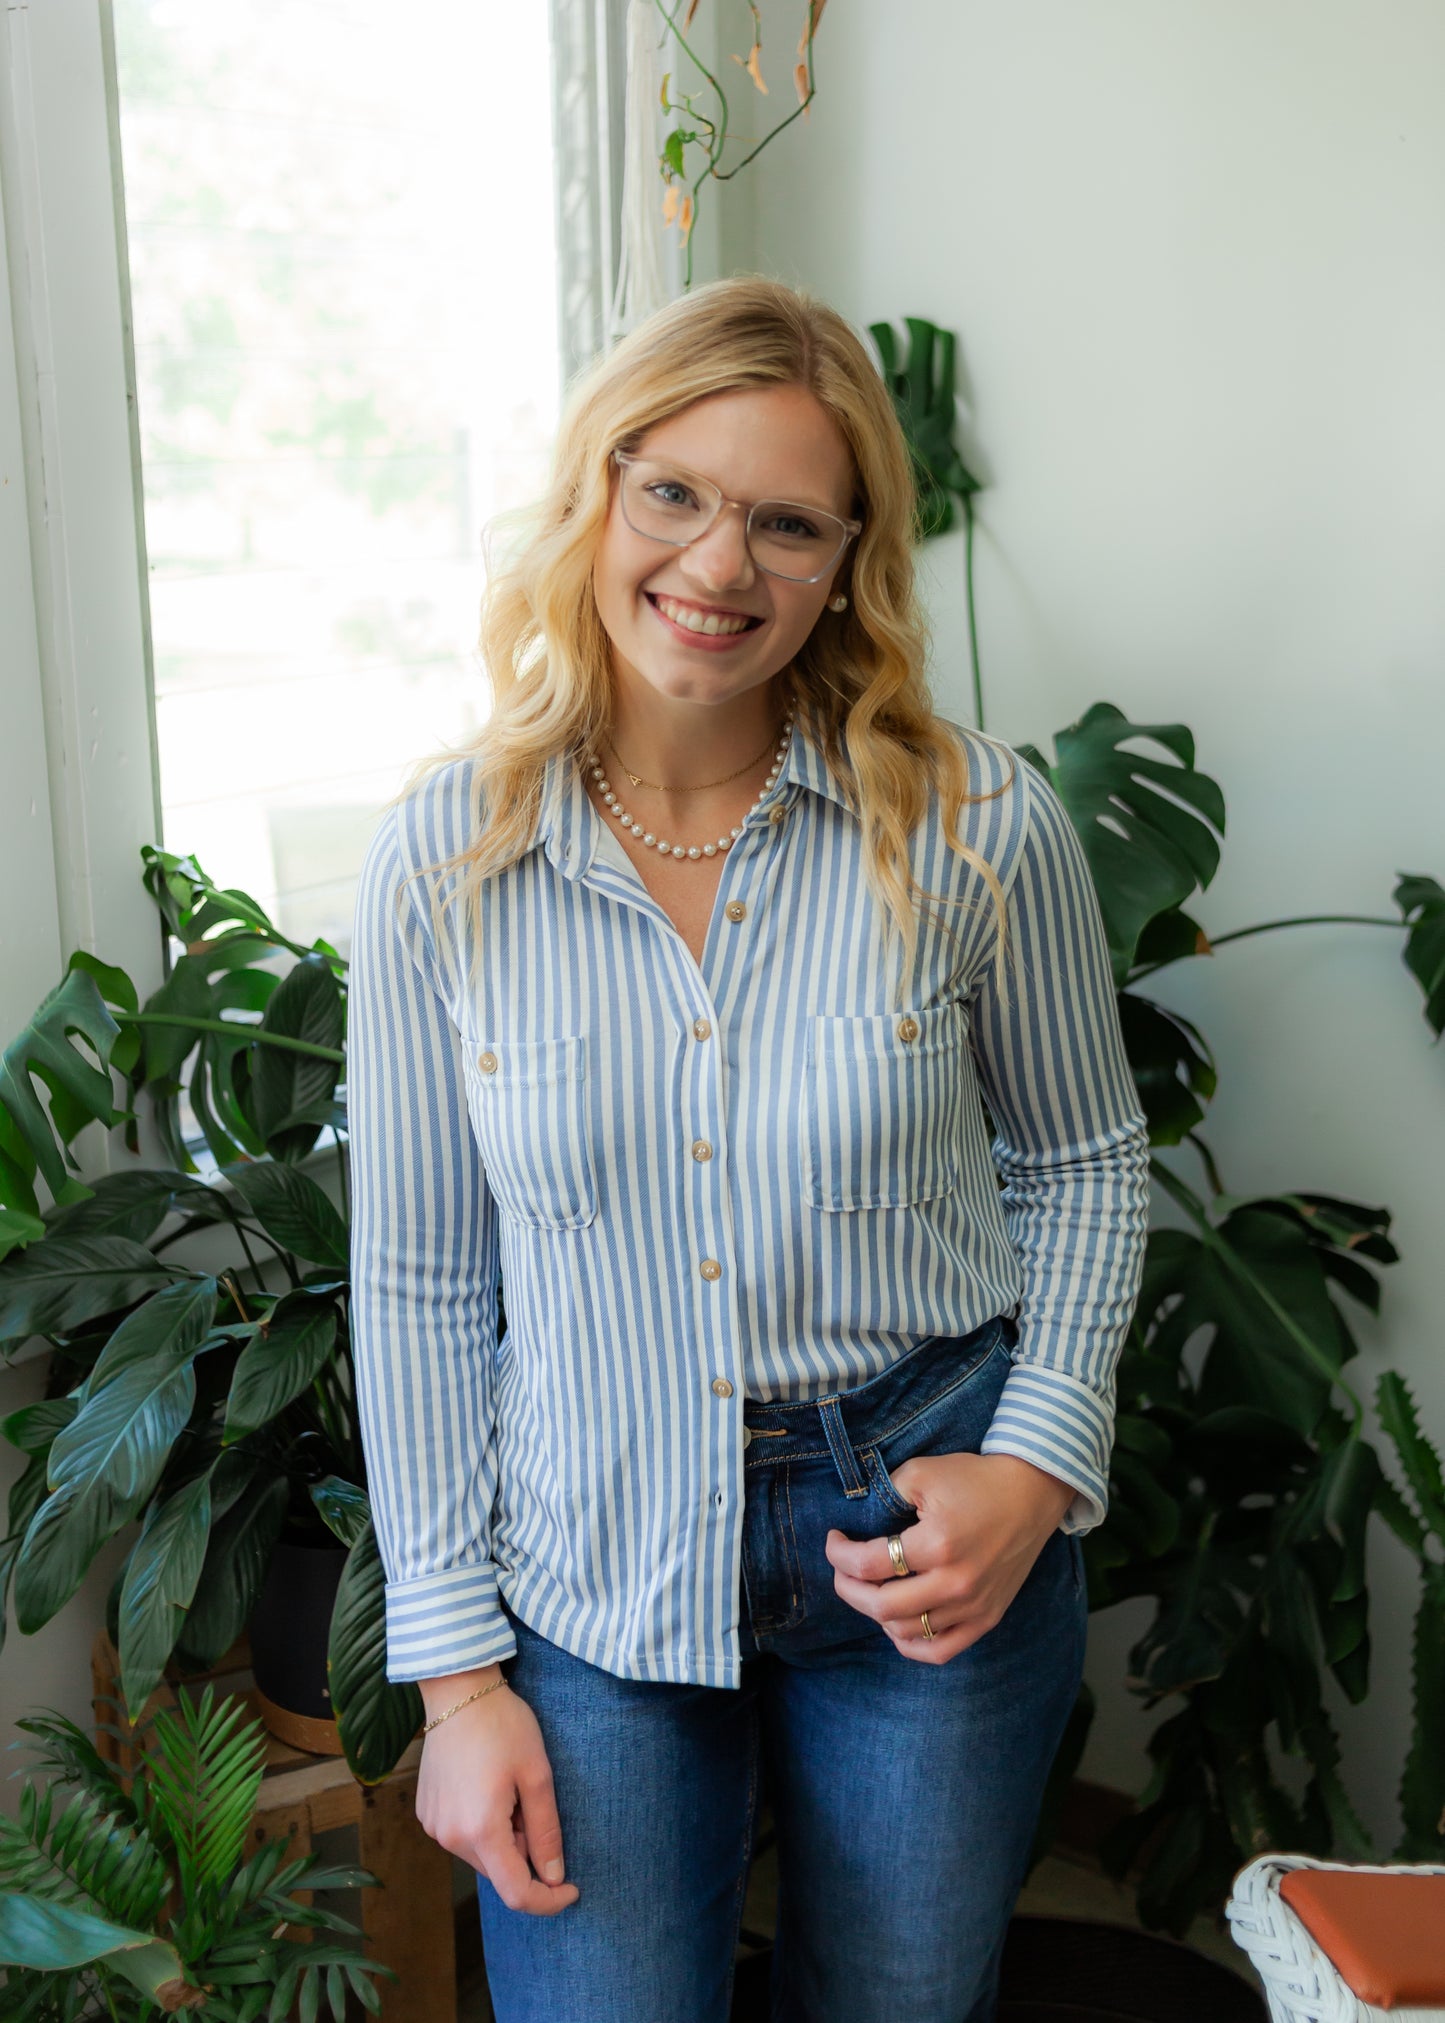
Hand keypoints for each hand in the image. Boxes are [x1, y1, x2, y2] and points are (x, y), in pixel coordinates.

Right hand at [415, 1666, 579, 1915]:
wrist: (458, 1691)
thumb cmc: (503, 1726)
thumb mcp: (537, 1775)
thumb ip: (546, 1831)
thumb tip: (554, 1877)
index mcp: (481, 1831)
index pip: (517, 1893)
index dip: (548, 1900)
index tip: (572, 1888)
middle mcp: (450, 1837)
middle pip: (499, 1871)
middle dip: (525, 1850)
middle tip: (532, 1801)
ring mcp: (434, 1826)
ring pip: (482, 1855)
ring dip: (503, 1837)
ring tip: (507, 1788)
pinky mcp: (426, 1813)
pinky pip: (462, 1836)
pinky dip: (483, 1826)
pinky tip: (487, 1785)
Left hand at [824, 1452, 1074, 1663]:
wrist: (1030, 1494)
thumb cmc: (975, 1480)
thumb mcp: (924, 1472)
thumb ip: (885, 1492)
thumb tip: (855, 1518)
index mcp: (938, 1544)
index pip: (869, 1565)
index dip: (839, 1555)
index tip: (834, 1540)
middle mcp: (955, 1583)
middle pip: (881, 1606)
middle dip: (848, 1588)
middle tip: (842, 1569)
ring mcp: (972, 1606)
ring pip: (905, 1631)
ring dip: (876, 1613)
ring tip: (871, 1588)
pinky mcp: (986, 1618)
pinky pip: (940, 1651)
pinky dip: (910, 1644)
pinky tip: (896, 1623)